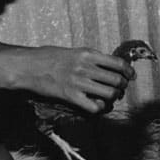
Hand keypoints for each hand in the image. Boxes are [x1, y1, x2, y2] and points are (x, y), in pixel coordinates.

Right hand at [2, 46, 136, 112]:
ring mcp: (78, 82)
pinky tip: (98, 105)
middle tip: (121, 89)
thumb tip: (108, 65)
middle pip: (117, 80)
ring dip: (114, 97)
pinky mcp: (70, 96)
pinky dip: (100, 108)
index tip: (131, 76)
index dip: (128, 71)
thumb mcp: (73, 51)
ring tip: (110, 97)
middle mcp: (86, 67)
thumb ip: (91, 58)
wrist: (28, 66)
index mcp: (88, 54)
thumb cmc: (48, 57)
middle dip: (122, 86)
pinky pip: (95, 106)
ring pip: (110, 93)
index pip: (118, 63)